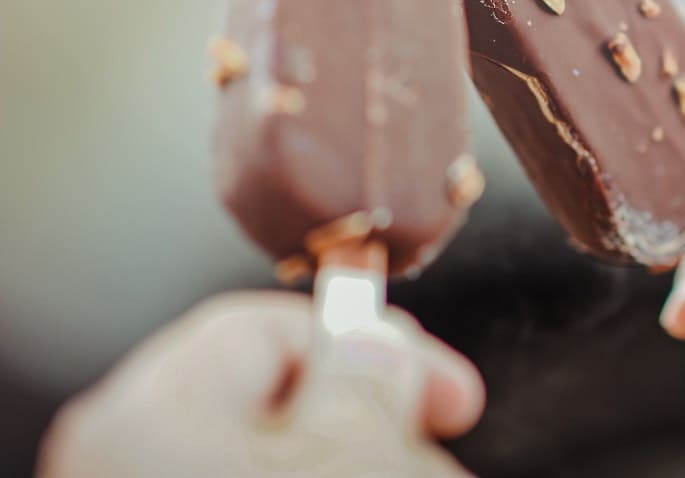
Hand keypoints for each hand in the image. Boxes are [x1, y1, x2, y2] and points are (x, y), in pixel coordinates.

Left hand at [38, 291, 483, 476]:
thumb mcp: (355, 453)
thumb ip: (369, 378)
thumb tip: (375, 342)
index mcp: (149, 413)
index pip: (270, 327)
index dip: (377, 342)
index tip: (451, 389)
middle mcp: (126, 456)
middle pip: (273, 398)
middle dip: (374, 413)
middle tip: (438, 439)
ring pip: (269, 453)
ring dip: (357, 456)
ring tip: (422, 473)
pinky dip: (313, 476)